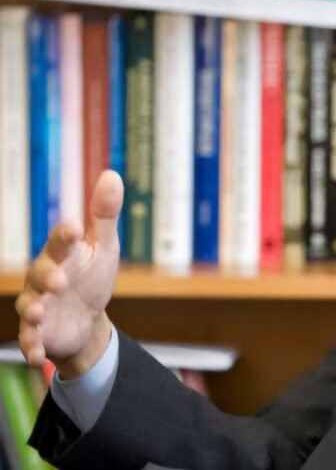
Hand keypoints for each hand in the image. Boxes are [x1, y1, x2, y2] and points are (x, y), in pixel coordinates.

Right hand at [16, 170, 123, 378]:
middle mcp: (44, 278)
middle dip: (46, 277)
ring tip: (39, 314)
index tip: (73, 230)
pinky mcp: (40, 333)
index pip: (60, 241)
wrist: (88, 320)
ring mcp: (39, 305)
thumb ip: (105, 216)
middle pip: (39, 274)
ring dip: (32, 311)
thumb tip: (112, 174)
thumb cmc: (93, 277)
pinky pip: (31, 340)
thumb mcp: (104, 247)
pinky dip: (33, 347)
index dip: (64, 236)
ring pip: (29, 306)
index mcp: (62, 254)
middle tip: (60, 281)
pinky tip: (37, 355)